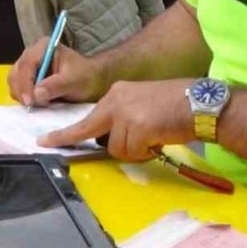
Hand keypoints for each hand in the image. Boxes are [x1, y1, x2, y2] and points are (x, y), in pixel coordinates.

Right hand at [7, 37, 109, 106]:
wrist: (92, 82)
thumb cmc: (86, 77)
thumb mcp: (75, 81)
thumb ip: (56, 86)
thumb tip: (36, 94)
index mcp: (43, 46)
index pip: (27, 64)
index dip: (25, 83)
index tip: (30, 100)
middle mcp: (32, 54)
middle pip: (16, 72)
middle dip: (21, 90)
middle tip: (30, 106)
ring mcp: (28, 67)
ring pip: (14, 82)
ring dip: (21, 95)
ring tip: (36, 105)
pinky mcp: (27, 79)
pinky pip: (18, 89)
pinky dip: (23, 98)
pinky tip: (36, 104)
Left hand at [37, 79, 195, 160]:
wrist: (200, 103)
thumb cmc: (177, 105)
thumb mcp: (143, 105)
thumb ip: (124, 119)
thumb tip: (113, 142)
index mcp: (117, 94)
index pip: (88, 117)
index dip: (66, 133)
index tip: (46, 140)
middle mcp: (117, 101)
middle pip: (92, 131)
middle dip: (75, 139)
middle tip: (55, 144)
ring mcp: (126, 114)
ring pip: (118, 149)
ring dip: (135, 151)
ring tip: (154, 137)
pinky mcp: (137, 128)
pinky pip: (133, 152)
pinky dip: (146, 152)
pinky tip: (159, 139)